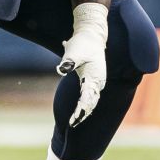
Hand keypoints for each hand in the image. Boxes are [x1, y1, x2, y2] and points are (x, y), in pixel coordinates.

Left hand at [56, 3, 108, 126]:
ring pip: (92, 100)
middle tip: (72, 124)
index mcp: (94, 76)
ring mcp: (97, 81)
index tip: (73, 119)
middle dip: (83, 113)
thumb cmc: (82, 43)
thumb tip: (62, 68)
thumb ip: (69, 61)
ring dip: (84, 111)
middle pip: (92, 102)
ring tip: (74, 121)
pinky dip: (85, 105)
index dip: (81, 110)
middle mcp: (98, 81)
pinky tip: (79, 112)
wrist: (92, 35)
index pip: (88, 98)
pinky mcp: (93, 80)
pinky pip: (91, 96)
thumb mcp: (74, 51)